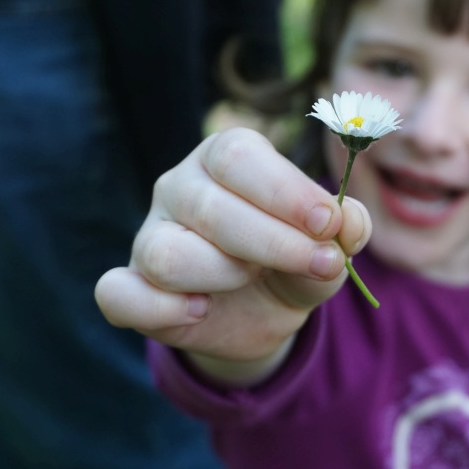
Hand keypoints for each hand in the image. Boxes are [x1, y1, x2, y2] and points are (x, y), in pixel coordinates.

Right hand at [95, 127, 370, 383]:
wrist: (261, 312)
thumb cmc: (293, 259)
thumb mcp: (329, 246)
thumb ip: (345, 231)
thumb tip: (349, 223)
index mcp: (226, 158)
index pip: (239, 157)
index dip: (285, 191)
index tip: (328, 224)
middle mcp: (179, 187)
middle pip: (209, 205)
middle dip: (272, 241)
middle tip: (318, 263)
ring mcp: (149, 235)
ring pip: (165, 253)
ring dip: (221, 274)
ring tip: (250, 279)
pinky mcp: (132, 285)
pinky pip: (118, 293)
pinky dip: (160, 309)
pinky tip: (200, 311)